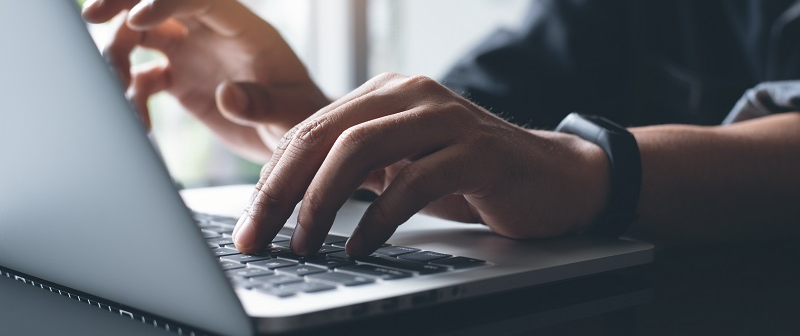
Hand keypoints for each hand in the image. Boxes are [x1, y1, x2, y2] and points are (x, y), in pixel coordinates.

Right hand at [82, 0, 328, 161]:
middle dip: (122, 3)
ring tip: (117, 91)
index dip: (165, 1)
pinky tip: (139, 123)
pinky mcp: (180, 80)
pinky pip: (142, 76)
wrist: (294, 135)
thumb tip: (228, 94)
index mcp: (243, 28)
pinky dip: (130, 95)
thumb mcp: (292, 111)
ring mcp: (193, 54)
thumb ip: (262, 103)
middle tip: (91, 17)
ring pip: (140, 35)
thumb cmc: (302, 116)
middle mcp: (212, 34)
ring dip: (117, 55)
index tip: (137, 18)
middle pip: (159, 3)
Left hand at [232, 72, 610, 255]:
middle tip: (256, 236)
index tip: (249, 223)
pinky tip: (360, 246)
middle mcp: (411, 94)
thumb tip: (286, 202)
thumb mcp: (400, 167)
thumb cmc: (469, 176)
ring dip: (322, 202)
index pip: (310, 129)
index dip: (271, 177)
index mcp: (386, 94)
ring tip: (304, 244)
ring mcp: (446, 118)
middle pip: (326, 135)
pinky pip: (414, 181)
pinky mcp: (477, 150)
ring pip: (361, 149)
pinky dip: (379, 218)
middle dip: (281, 191)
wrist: (552, 177)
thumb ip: (353, 170)